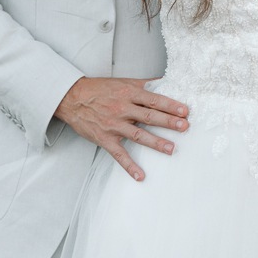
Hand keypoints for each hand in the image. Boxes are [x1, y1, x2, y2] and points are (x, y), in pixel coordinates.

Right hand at [55, 76, 189, 180]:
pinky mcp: (105, 139)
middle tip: (184, 127)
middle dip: (168, 122)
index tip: (184, 111)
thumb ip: (144, 84)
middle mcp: (122, 109)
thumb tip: (165, 82)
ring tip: (171, 149)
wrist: (73, 98)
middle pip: (148, 116)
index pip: (153, 99)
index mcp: (128, 93)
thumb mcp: (123, 82)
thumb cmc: (100, 89)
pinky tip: (140, 175)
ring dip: (155, 142)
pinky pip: (119, 154)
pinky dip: (129, 166)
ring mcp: (114, 125)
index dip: (169, 105)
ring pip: (137, 135)